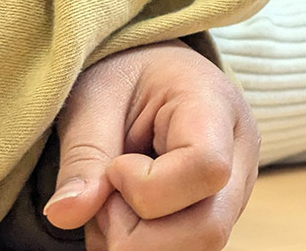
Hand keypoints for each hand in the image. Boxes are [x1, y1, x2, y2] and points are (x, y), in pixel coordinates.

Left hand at [41, 40, 260, 250]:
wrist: (152, 72)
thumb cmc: (127, 74)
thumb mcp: (95, 98)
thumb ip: (83, 155)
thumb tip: (64, 215)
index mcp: (217, 107)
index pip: (206, 169)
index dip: (147, 186)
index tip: (115, 165)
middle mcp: (241, 155)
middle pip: (209, 228)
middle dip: (137, 234)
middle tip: (104, 199)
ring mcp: (236, 192)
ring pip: (200, 248)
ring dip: (137, 244)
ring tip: (110, 206)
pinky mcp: (218, 215)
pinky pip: (186, 250)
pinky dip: (143, 247)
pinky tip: (125, 218)